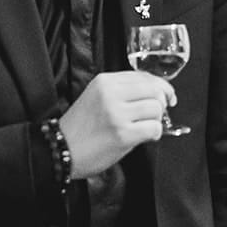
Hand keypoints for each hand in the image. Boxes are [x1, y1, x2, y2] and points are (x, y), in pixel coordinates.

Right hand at [57, 71, 175, 176]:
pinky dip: (155, 133)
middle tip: (158, 113)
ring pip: (156, 108)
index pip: (143, 76)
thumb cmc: (79, 128)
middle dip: (162, 103)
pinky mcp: (123, 134)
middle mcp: (111, 94)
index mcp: (104, 82)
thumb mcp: (95, 97)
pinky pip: (154, 128)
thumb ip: (122, 91)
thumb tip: (154, 92)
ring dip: (157, 120)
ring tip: (146, 127)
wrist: (60, 150)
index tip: (166, 96)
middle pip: (154, 90)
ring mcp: (117, 114)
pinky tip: (146, 136)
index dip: (160, 86)